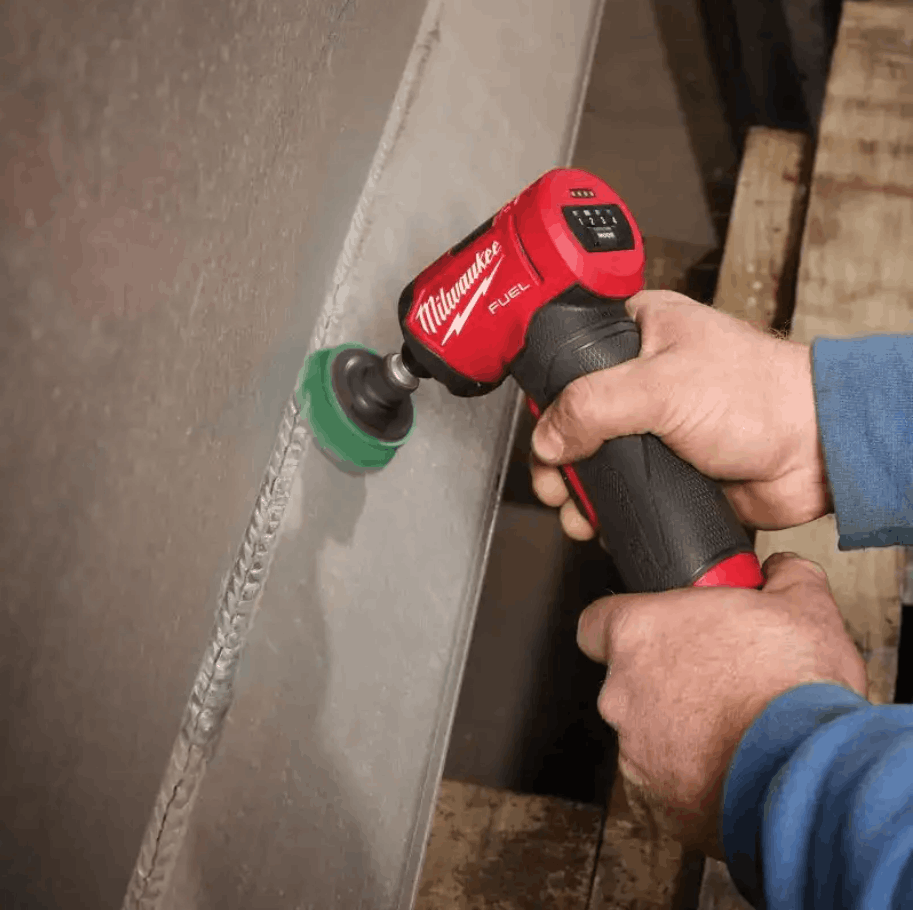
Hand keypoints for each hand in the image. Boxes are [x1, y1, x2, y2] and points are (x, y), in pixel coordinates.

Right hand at [529, 290, 831, 539]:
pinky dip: (606, 510)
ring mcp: (654, 426)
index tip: (542, 432)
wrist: (815, 453)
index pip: (570, 359)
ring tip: (576, 512)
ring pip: (595, 460)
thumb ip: (593, 406)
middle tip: (554, 483)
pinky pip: (623, 490)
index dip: (548, 398)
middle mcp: (642, 378)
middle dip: (557, 458)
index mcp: (640, 332)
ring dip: (578, 491)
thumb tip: (548, 436)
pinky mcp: (668, 468)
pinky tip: (599, 522)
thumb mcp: (662, 385)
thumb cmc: (762, 395)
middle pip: (575, 418)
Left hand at [577, 552, 867, 856]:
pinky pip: (666, 783)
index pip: (596, 623)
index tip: (652, 634)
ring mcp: (634, 749)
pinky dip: (692, 778)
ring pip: (645, 735)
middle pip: (626, 682)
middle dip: (662, 684)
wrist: (811, 770)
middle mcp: (622, 692)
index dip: (622, 628)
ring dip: (678, 733)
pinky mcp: (656, 801)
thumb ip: (782, 576)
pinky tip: (733, 769)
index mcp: (639, 633)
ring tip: (732, 731)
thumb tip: (781, 571)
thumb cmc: (795, 688)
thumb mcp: (803, 605)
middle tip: (712, 684)